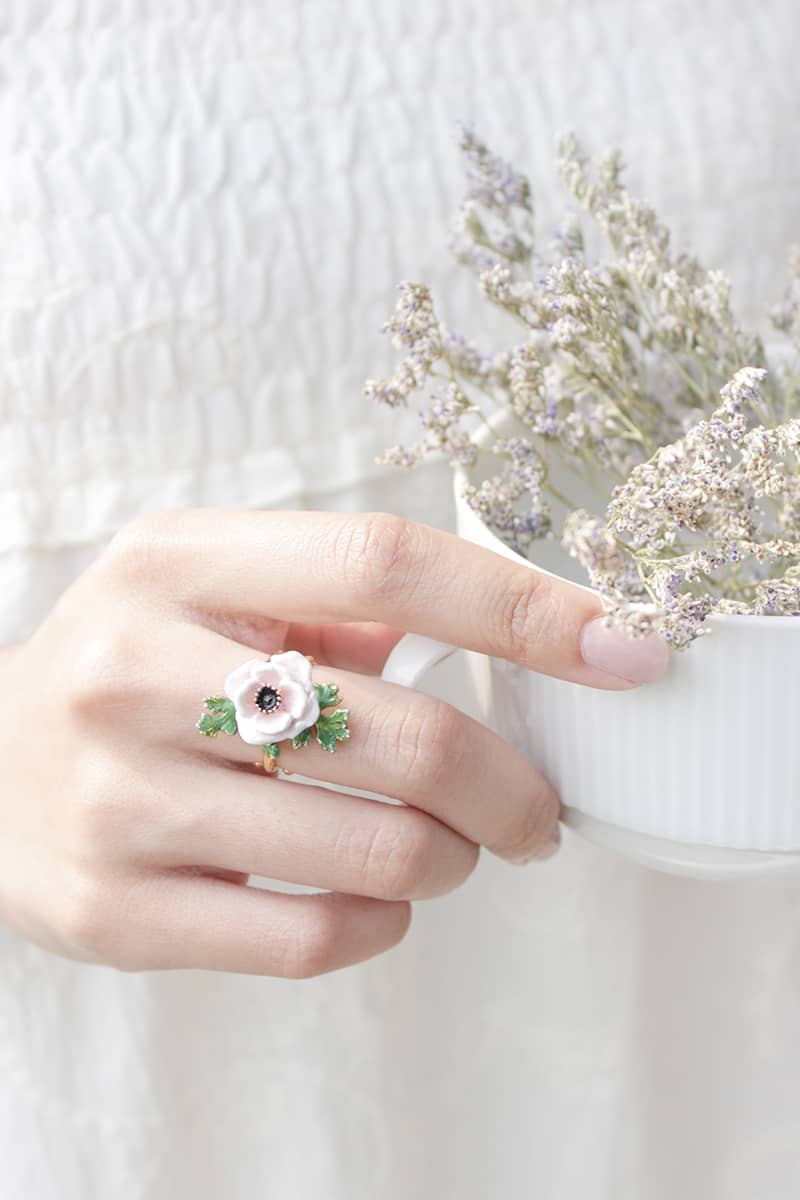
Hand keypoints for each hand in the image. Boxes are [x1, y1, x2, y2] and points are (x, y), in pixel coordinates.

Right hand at [0, 510, 667, 976]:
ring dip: (452, 859)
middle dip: (511, 786)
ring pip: (373, 848)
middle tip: (535, 812)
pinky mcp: (111, 909)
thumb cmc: (132, 662)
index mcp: (177, 562)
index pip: (385, 563)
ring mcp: (119, 798)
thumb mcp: (204, 580)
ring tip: (447, 850)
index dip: (523, 608)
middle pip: (400, 729)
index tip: (623, 651)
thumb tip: (511, 634)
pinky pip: (311, 937)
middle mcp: (137, 671)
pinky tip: (373, 897)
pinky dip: (381, 923)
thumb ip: (336, 595)